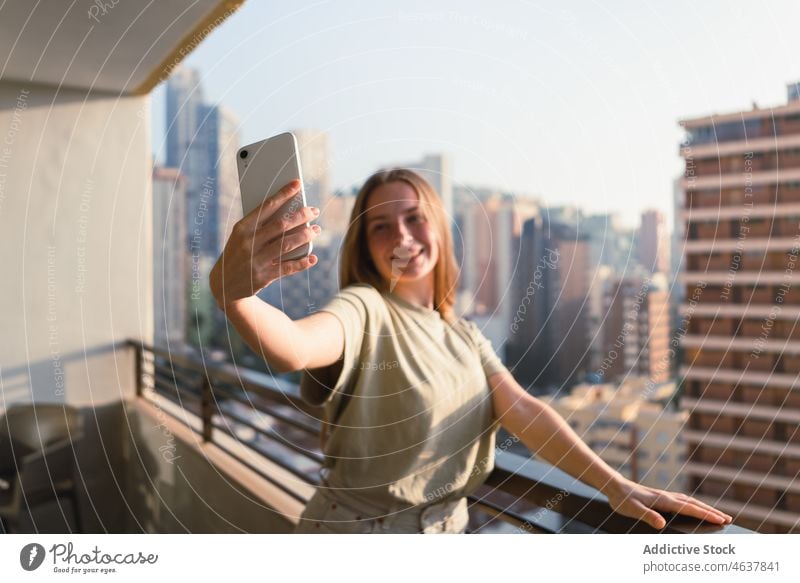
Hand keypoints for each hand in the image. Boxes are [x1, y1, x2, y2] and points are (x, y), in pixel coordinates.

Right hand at [209, 179, 320, 308]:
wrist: (224, 285)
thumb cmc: (237, 253)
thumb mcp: (241, 237)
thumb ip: (259, 225)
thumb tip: (288, 212)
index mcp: (242, 228)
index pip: (266, 206)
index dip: (284, 194)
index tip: (297, 184)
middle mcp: (249, 242)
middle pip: (281, 225)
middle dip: (301, 216)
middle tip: (314, 211)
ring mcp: (256, 260)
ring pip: (287, 245)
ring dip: (305, 236)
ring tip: (316, 230)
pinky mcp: (263, 276)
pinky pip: (287, 268)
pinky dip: (302, 263)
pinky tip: (312, 257)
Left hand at [604, 477, 732, 529]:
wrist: (614, 487)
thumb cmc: (622, 499)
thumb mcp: (632, 509)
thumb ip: (647, 516)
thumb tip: (661, 524)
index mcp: (664, 500)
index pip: (689, 509)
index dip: (706, 514)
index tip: (721, 520)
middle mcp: (667, 497)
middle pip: (694, 504)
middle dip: (711, 511)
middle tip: (728, 519)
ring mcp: (665, 496)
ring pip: (690, 501)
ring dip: (705, 508)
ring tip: (718, 515)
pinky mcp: (661, 497)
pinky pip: (683, 501)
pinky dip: (694, 505)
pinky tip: (695, 509)